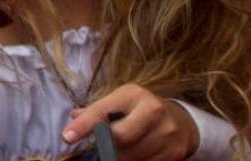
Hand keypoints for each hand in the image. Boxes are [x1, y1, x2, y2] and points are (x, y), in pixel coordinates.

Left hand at [64, 84, 198, 160]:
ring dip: (118, 158)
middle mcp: (154, 112)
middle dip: (105, 145)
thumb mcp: (120, 102)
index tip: (67, 137)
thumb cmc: (140, 110)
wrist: (182, 122)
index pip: (104, 111)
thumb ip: (97, 111)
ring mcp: (167, 134)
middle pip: (120, 137)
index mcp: (134, 95)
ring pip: (131, 156)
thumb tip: (74, 118)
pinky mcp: (175, 154)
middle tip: (100, 148)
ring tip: (116, 151)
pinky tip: (132, 156)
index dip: (85, 125)